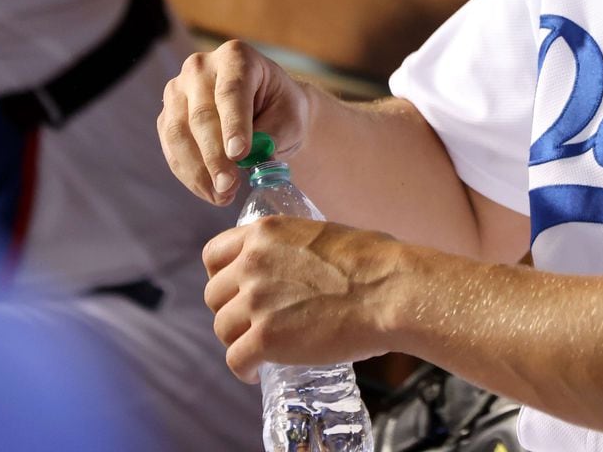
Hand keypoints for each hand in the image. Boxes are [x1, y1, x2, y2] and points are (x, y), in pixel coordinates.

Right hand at [158, 39, 311, 204]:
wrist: (266, 111)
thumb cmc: (281, 109)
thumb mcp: (290, 118)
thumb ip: (273, 134)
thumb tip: (252, 156)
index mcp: (236, 57)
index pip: (231, 90)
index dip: (234, 123)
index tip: (240, 154)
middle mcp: (200, 67)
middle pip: (201, 114)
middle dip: (215, 156)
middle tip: (229, 187)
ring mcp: (178, 90)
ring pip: (179, 134)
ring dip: (199, 171)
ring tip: (222, 195)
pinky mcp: (167, 116)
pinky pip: (171, 149)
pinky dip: (190, 174)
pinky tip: (209, 191)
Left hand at [203, 216, 399, 382]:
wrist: (387, 290)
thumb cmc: (370, 260)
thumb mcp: (318, 232)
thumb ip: (290, 247)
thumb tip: (292, 263)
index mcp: (265, 232)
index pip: (214, 255)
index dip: (223, 275)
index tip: (237, 289)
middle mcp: (252, 262)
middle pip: (214, 295)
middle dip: (230, 310)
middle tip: (252, 322)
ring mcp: (256, 301)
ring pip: (222, 329)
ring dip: (238, 340)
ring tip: (258, 348)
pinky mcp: (266, 338)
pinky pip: (236, 360)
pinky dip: (245, 370)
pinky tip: (258, 371)